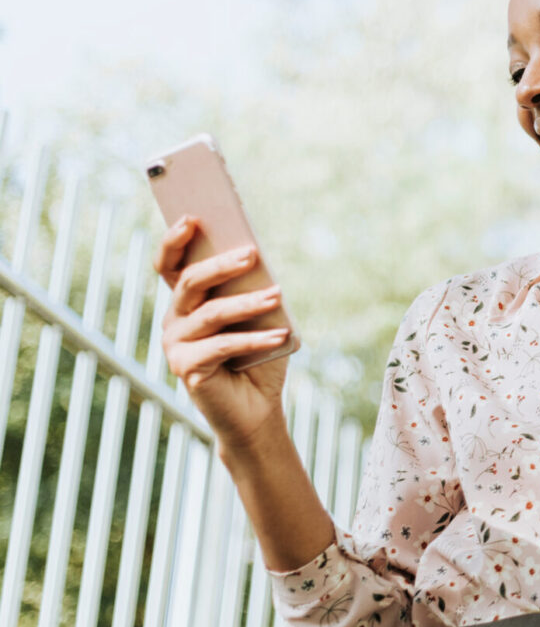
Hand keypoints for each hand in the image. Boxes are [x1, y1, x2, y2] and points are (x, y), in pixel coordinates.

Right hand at [154, 216, 290, 451]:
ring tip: (277, 296)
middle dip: (220, 265)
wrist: (258, 408)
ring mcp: (175, 346)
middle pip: (189, 283)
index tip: (192, 218)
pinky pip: (221, 346)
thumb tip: (256, 258)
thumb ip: (251, 289)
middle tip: (250, 253)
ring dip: (247, 303)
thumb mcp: (259, 317)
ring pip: (209, 314)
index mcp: (186, 303)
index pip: (170, 265)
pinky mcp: (186, 369)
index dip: (174, 241)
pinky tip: (281, 336)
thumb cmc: (258, 357)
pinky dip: (254, 339)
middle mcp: (174, 321)